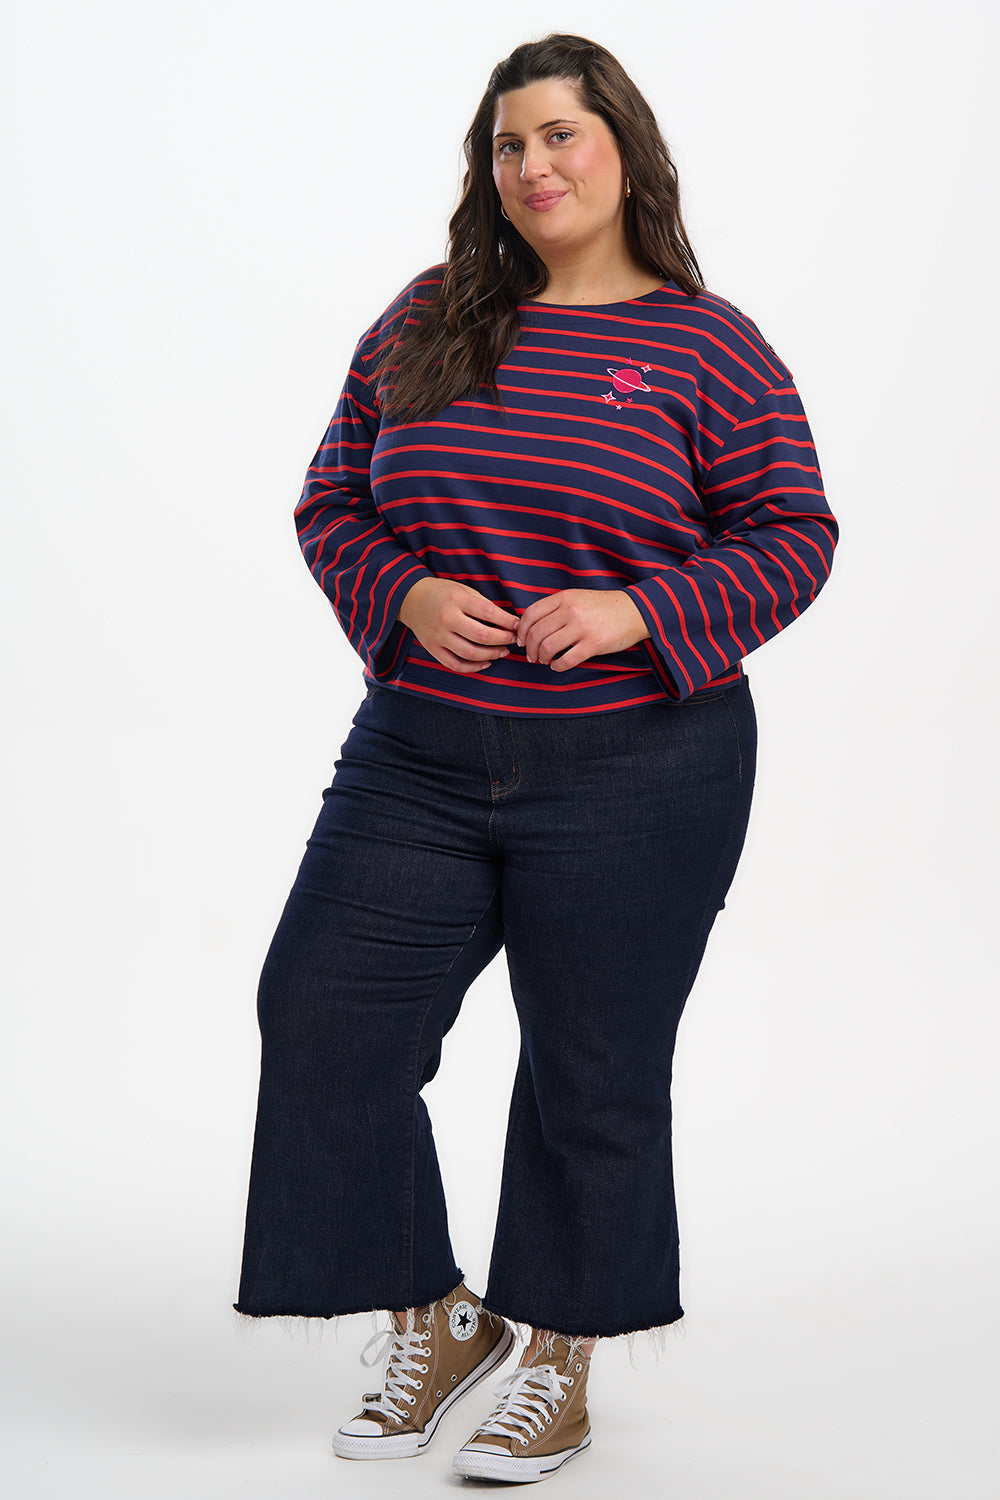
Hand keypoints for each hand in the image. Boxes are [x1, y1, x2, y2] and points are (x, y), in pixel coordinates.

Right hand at [397, 577, 518, 674]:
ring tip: (503, 651)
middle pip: (482, 636)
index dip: (508, 622)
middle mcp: (446, 618)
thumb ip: (484, 605)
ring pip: (470, 653)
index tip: (517, 625)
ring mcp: (438, 636)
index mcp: (456, 599)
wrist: (411, 599)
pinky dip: (473, 668)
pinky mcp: (433, 649)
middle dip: (503, 640)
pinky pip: (455, 665)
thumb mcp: (463, 590)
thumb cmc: (442, 593)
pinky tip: (486, 663)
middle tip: (513, 640)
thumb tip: (508, 622)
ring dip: (492, 655)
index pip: (489, 613)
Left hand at [516, 589, 649, 670]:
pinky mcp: (594, 644)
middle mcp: (571, 610)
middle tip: (532, 656)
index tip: (521, 641)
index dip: (522, 631)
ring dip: (542, 658)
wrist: (635, 611)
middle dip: (529, 649)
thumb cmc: (604, 607)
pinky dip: (557, 666)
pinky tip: (558, 666)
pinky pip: (567, 660)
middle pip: (536, 633)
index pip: (531, 614)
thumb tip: (531, 626)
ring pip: (548, 647)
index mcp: (565, 597)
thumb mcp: (577, 597)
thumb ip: (556, 608)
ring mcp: (583, 627)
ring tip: (545, 660)